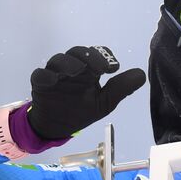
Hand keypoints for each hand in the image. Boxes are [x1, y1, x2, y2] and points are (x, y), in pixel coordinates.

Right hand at [27, 46, 146, 139]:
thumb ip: (121, 88)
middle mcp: (71, 67)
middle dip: (89, 57)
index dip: (104, 56)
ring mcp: (54, 74)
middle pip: (78, 52)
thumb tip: (141, 75)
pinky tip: (53, 80)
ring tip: (78, 70)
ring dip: (68, 63)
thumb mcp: (105, 102)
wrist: (57, 127)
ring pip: (58, 60)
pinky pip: (39, 75)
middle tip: (100, 68)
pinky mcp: (39, 84)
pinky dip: (46, 75)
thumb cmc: (81, 110)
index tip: (113, 68)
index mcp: (88, 69)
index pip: (96, 54)